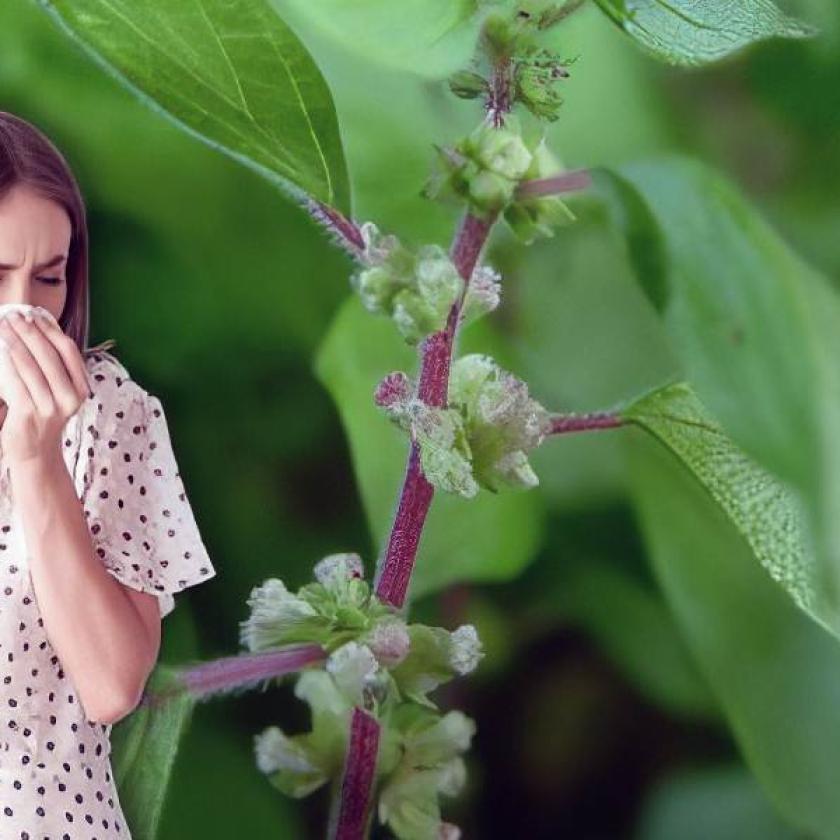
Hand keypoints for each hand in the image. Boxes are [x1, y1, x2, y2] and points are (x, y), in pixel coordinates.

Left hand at [0, 311, 90, 465]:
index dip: (51, 330)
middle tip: (13, 316)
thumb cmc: (43, 415)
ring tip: (3, 327)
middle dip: (30, 332)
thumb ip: (54, 368)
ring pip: (31, 366)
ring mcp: (51, 407)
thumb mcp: (58, 392)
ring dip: (15, 342)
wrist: (36, 451)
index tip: (34, 314)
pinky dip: (7, 362)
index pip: (69, 351)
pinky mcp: (30, 414)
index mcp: (81, 388)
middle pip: (49, 355)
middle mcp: (70, 397)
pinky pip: (16, 381)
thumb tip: (39, 331)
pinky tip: (0, 349)